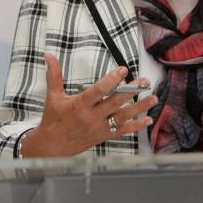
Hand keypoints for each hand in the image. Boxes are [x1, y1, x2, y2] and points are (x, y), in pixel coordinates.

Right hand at [20, 53, 156, 157]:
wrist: (53, 146)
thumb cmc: (53, 118)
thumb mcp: (53, 96)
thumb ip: (54, 75)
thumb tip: (49, 55)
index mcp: (79, 105)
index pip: (98, 91)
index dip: (111, 80)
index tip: (123, 70)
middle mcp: (92, 117)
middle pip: (115, 103)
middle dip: (131, 91)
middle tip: (144, 81)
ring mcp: (99, 128)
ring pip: (122, 116)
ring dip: (139, 107)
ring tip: (153, 97)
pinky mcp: (104, 136)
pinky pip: (122, 131)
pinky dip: (136, 126)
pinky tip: (148, 119)